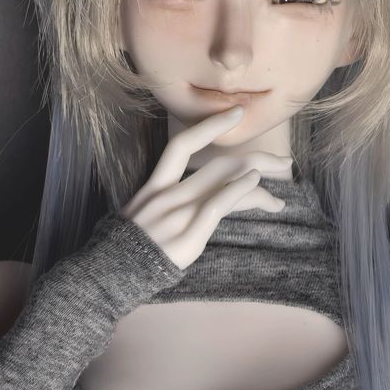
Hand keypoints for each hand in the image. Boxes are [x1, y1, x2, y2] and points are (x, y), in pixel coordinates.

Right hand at [119, 107, 290, 269]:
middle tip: (282, 162)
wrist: (107, 275)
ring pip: (224, 180)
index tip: (236, 114)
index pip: (182, 144)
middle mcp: (168, 194)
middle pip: (218, 163)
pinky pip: (218, 204)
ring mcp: (177, 213)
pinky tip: (258, 187)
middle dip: (256, 158)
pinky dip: (240, 191)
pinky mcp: (188, 234)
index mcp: (154, 187)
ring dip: (259, 179)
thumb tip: (194, 205)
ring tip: (282, 191)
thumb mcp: (140, 218)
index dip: (211, 125)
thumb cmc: (126, 252)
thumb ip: (165, 206)